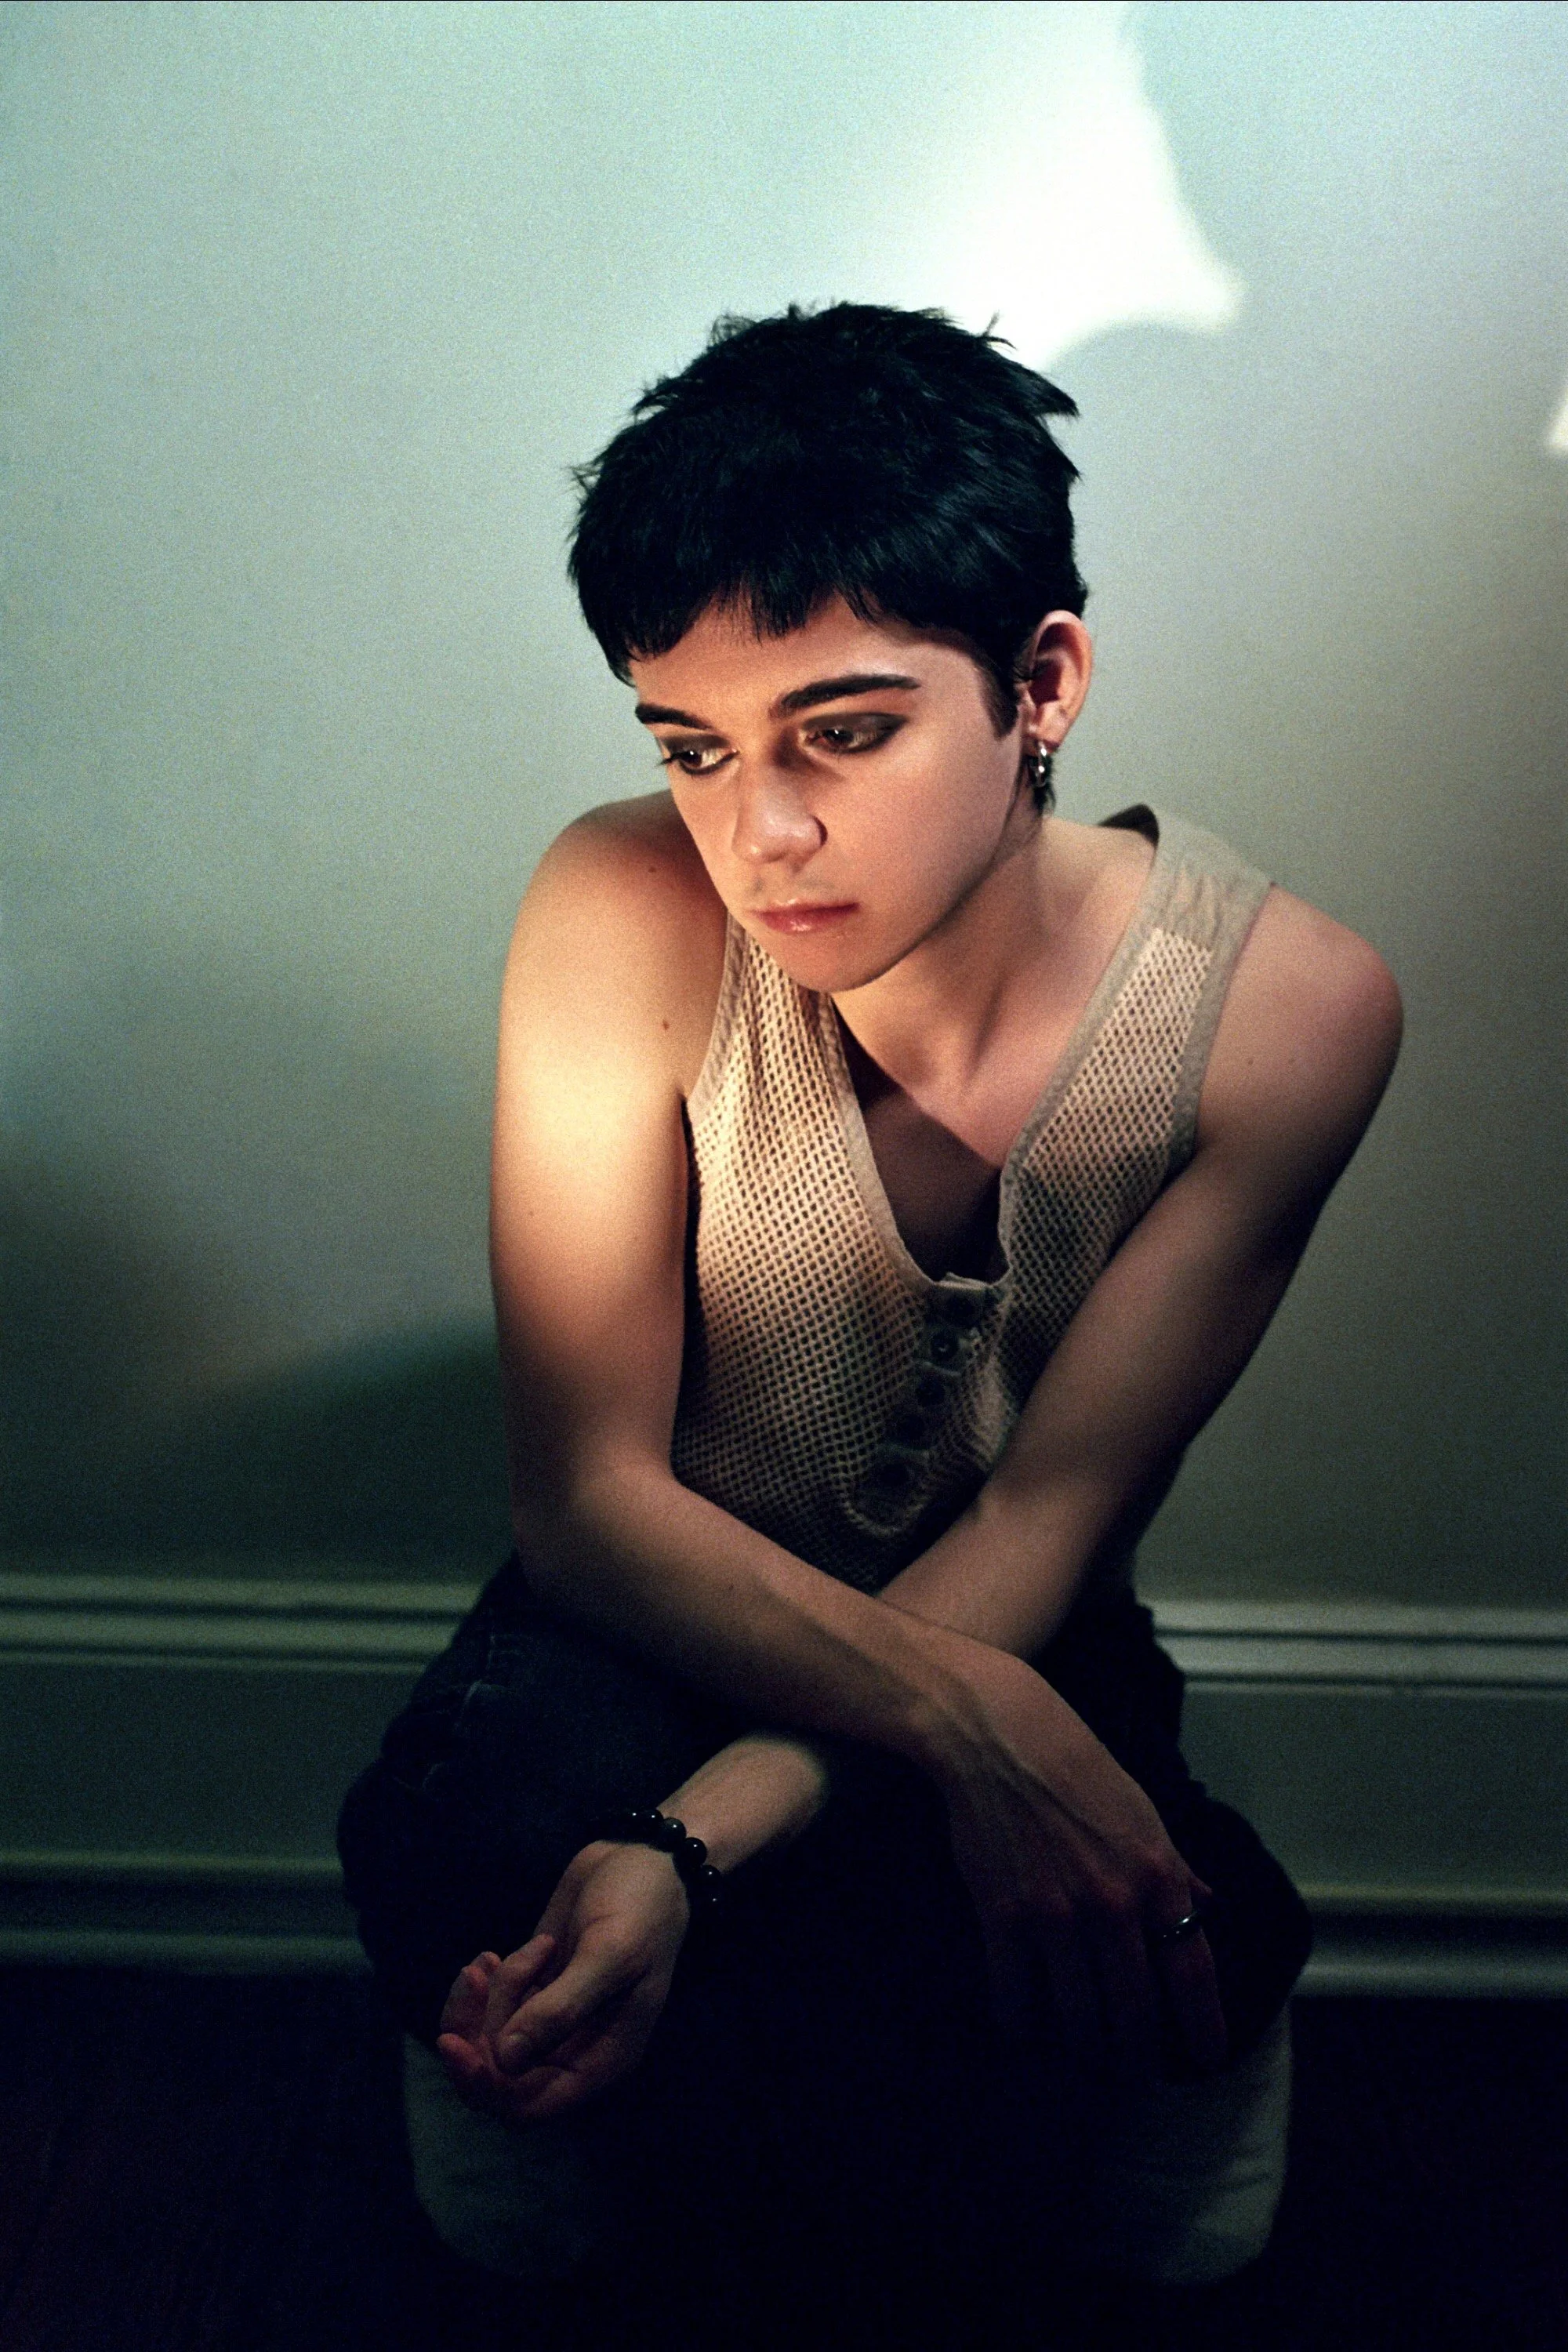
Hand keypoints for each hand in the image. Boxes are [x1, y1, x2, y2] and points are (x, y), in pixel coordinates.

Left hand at [435, 1840, 689, 2122]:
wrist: (645, 1860)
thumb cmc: (641, 1910)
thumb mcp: (609, 1955)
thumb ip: (560, 2009)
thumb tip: (504, 2061)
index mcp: (599, 2059)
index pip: (529, 2104)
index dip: (486, 2086)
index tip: (454, 2044)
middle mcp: (572, 2049)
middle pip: (498, 2074)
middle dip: (475, 2032)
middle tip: (475, 1977)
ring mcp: (551, 2019)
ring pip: (488, 2039)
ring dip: (481, 2000)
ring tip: (495, 1956)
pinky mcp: (535, 1989)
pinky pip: (490, 2009)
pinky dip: (482, 1985)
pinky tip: (491, 1955)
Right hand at [937, 1648, 1227, 2082]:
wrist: (998, 1734)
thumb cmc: (1075, 1764)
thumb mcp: (1142, 1809)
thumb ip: (1176, 1866)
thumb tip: (1208, 1904)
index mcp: (1158, 1875)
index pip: (1193, 1973)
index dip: (1204, 2027)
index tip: (1206, 2060)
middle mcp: (1114, 1904)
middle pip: (1134, 2014)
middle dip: (1135, 2056)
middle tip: (1130, 2070)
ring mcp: (1057, 1915)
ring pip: (1077, 2019)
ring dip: (1081, 2050)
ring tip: (1082, 2057)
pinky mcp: (1004, 1917)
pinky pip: (1016, 1999)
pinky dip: (1020, 2024)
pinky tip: (1023, 2026)